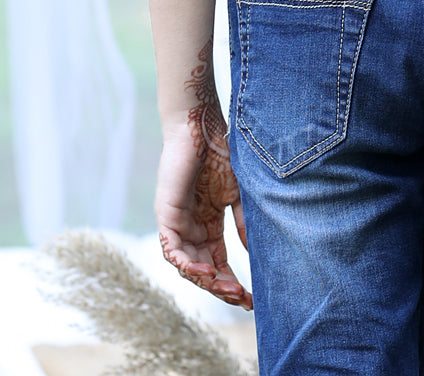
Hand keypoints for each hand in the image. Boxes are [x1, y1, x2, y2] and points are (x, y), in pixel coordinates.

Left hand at [155, 52, 251, 309]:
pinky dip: (187, 264)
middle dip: (222, 288)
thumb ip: (244, 223)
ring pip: (187, 265)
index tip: (252, 299)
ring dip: (207, 281)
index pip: (218, 263)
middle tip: (242, 299)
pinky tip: (205, 272)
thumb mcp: (238, 194)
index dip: (233, 283)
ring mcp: (177, 222)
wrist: (202, 123)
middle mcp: (190, 228)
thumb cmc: (221, 151)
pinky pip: (172, 249)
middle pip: (203, 270)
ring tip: (227, 289)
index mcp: (208, 224)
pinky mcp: (167, 213)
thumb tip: (256, 254)